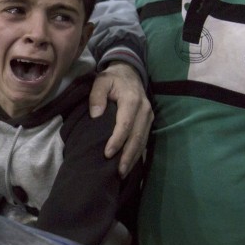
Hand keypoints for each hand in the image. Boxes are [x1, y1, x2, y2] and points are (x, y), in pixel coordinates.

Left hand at [89, 62, 151, 176]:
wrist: (129, 72)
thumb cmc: (112, 78)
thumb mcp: (101, 80)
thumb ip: (96, 96)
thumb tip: (95, 115)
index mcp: (132, 99)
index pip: (125, 124)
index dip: (117, 140)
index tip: (107, 154)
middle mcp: (144, 109)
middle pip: (137, 136)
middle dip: (127, 155)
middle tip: (118, 172)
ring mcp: (148, 116)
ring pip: (142, 140)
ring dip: (133, 157)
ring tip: (123, 172)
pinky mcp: (149, 121)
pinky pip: (144, 140)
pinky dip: (137, 153)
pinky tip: (129, 164)